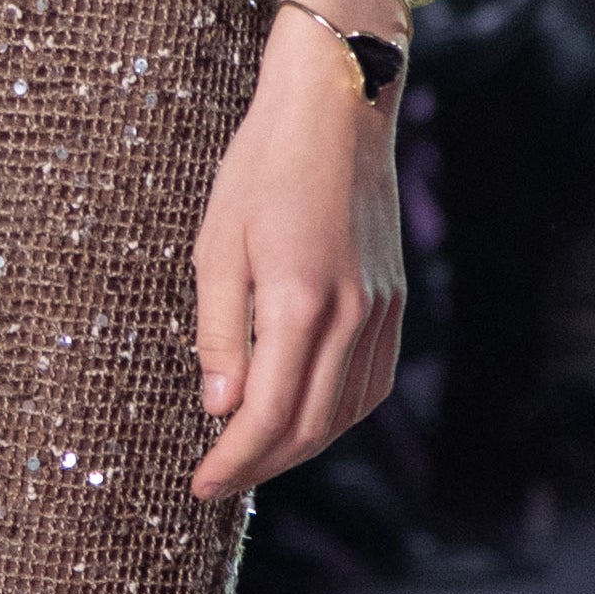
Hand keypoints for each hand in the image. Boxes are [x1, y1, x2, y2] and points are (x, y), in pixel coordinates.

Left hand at [190, 22, 406, 502]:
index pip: (269, 416)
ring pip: (346, 412)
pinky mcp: (393, 300)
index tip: (201, 485)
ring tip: (254, 457)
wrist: (337, 108)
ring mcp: (380, 310)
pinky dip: (335, 414)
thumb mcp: (215, 246)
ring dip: (299, 447)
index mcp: (299, 302)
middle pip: (311, 427)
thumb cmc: (262, 167)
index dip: (234, 462)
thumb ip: (218, 334)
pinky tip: (302, 416)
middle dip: (262, 465)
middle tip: (219, 480)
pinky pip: (370, 382)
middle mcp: (351, 314)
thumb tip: (220, 410)